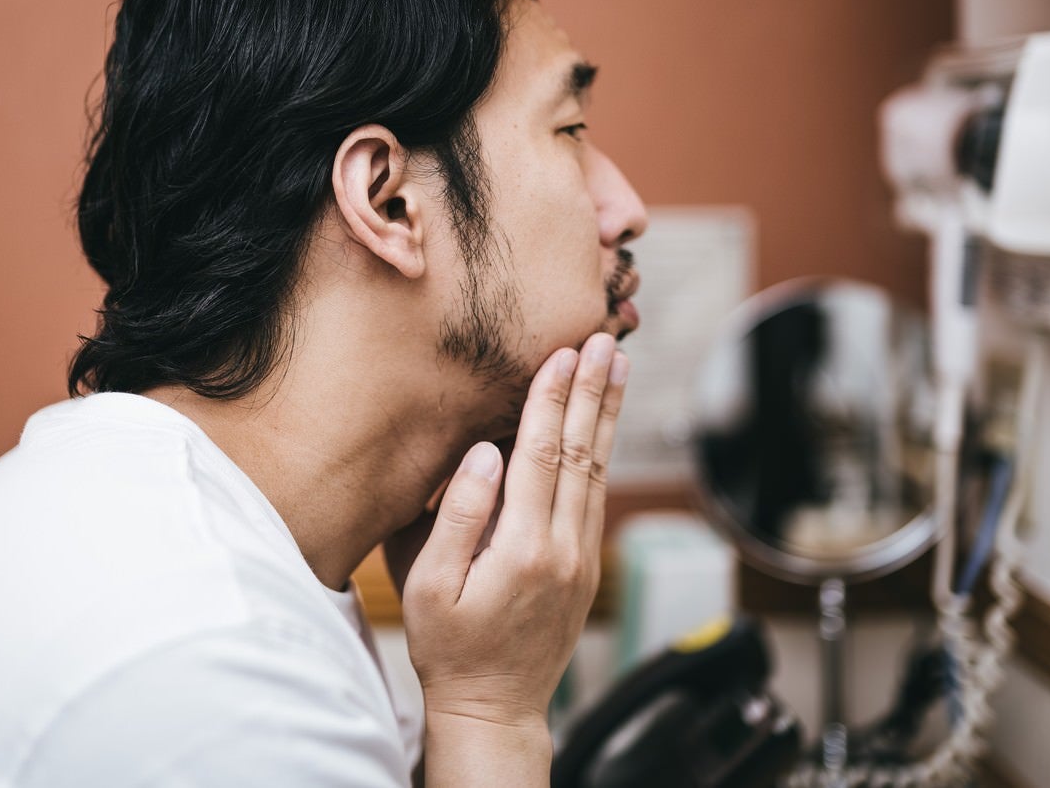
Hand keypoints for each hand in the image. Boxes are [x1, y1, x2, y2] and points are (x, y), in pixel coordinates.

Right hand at [400, 333, 628, 730]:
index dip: (552, 399)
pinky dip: (603, 451)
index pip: (542, 455)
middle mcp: (564, 549)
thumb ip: (456, 516)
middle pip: (583, 453)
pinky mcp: (585, 567)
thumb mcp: (429, 586)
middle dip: (594, 392)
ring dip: (608, 415)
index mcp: (523, 548)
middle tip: (608, 341)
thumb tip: (485, 453)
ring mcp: (582, 559)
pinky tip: (603, 425)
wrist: (494, 708)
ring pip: (599, 471)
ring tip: (620, 367)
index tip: (565, 353)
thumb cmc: (449, 647)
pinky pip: (597, 495)